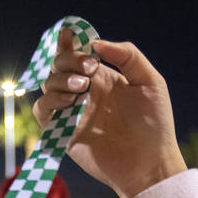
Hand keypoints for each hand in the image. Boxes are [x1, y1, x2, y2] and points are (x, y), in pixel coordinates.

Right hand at [33, 28, 186, 197]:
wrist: (149, 164)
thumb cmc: (155, 125)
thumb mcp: (150, 81)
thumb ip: (127, 55)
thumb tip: (96, 44)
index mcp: (103, 78)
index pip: (79, 54)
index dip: (69, 41)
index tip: (69, 33)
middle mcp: (85, 93)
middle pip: (59, 65)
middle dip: (68, 60)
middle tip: (88, 69)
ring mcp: (73, 112)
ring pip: (48, 84)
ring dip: (60, 80)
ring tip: (82, 88)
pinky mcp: (63, 132)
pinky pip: (42, 111)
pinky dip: (49, 101)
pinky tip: (69, 102)